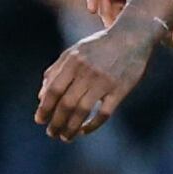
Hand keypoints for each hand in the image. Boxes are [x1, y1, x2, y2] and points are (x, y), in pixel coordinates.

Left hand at [35, 14, 162, 141]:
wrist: (132, 36)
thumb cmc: (99, 46)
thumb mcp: (74, 52)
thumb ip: (56, 72)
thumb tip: (41, 97)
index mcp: (73, 62)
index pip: (53, 91)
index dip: (44, 108)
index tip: (40, 120)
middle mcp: (87, 72)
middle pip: (66, 104)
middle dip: (56, 122)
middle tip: (52, 133)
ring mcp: (105, 81)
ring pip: (83, 111)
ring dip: (71, 127)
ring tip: (66, 137)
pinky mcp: (121, 89)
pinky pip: (104, 112)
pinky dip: (93, 125)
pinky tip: (85, 130)